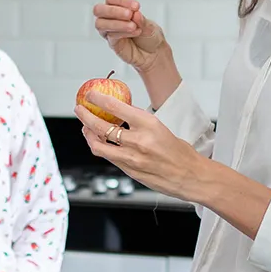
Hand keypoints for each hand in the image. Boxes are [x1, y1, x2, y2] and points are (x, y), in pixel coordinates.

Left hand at [75, 87, 206, 201]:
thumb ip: (139, 122)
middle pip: (101, 126)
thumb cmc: (179, 152)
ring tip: (85, 127)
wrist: (190, 176)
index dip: (98, 99)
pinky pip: (108, 157)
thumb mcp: (160, 127)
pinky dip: (100, 147)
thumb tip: (119, 112)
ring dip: (88, 134)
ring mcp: (132, 158)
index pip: (116, 107)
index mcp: (149, 124)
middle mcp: (138, 141)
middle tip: (80, 109)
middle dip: (85, 116)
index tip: (91, 95)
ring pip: (98, 145)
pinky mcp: (129, 171)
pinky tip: (98, 142)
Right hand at [93, 0, 169, 71]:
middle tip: (129, 14)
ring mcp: (109, 31)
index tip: (136, 6)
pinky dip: (123, 32)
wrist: (154, 54)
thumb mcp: (149, 25)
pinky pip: (111, 35)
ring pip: (100, 23)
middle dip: (113, 10)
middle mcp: (110, 18)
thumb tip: (135, 14)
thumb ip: (141, 20)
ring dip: (117, 23)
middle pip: (99, 9)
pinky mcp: (112, 43)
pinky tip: (134, 32)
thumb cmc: (149, 36)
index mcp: (118, 8)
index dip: (122, 0)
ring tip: (133, 26)